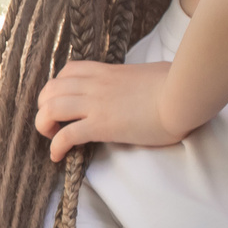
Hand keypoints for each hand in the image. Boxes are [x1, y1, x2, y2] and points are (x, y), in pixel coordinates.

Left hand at [36, 60, 182, 156]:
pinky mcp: (102, 125)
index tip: (63, 102)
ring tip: (52, 137)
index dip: (58, 87)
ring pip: (51, 109)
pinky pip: (67, 135)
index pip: (68, 71)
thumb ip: (140, 78)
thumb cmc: (177, 83)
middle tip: (53, 122)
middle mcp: (95, 85)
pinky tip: (58, 156)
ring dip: (44, 124)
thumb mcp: (151, 72)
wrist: (183, 95)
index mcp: (106, 71)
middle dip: (44, 107)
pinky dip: (56, 146)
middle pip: (51, 89)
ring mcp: (96, 104)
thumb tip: (150, 81)